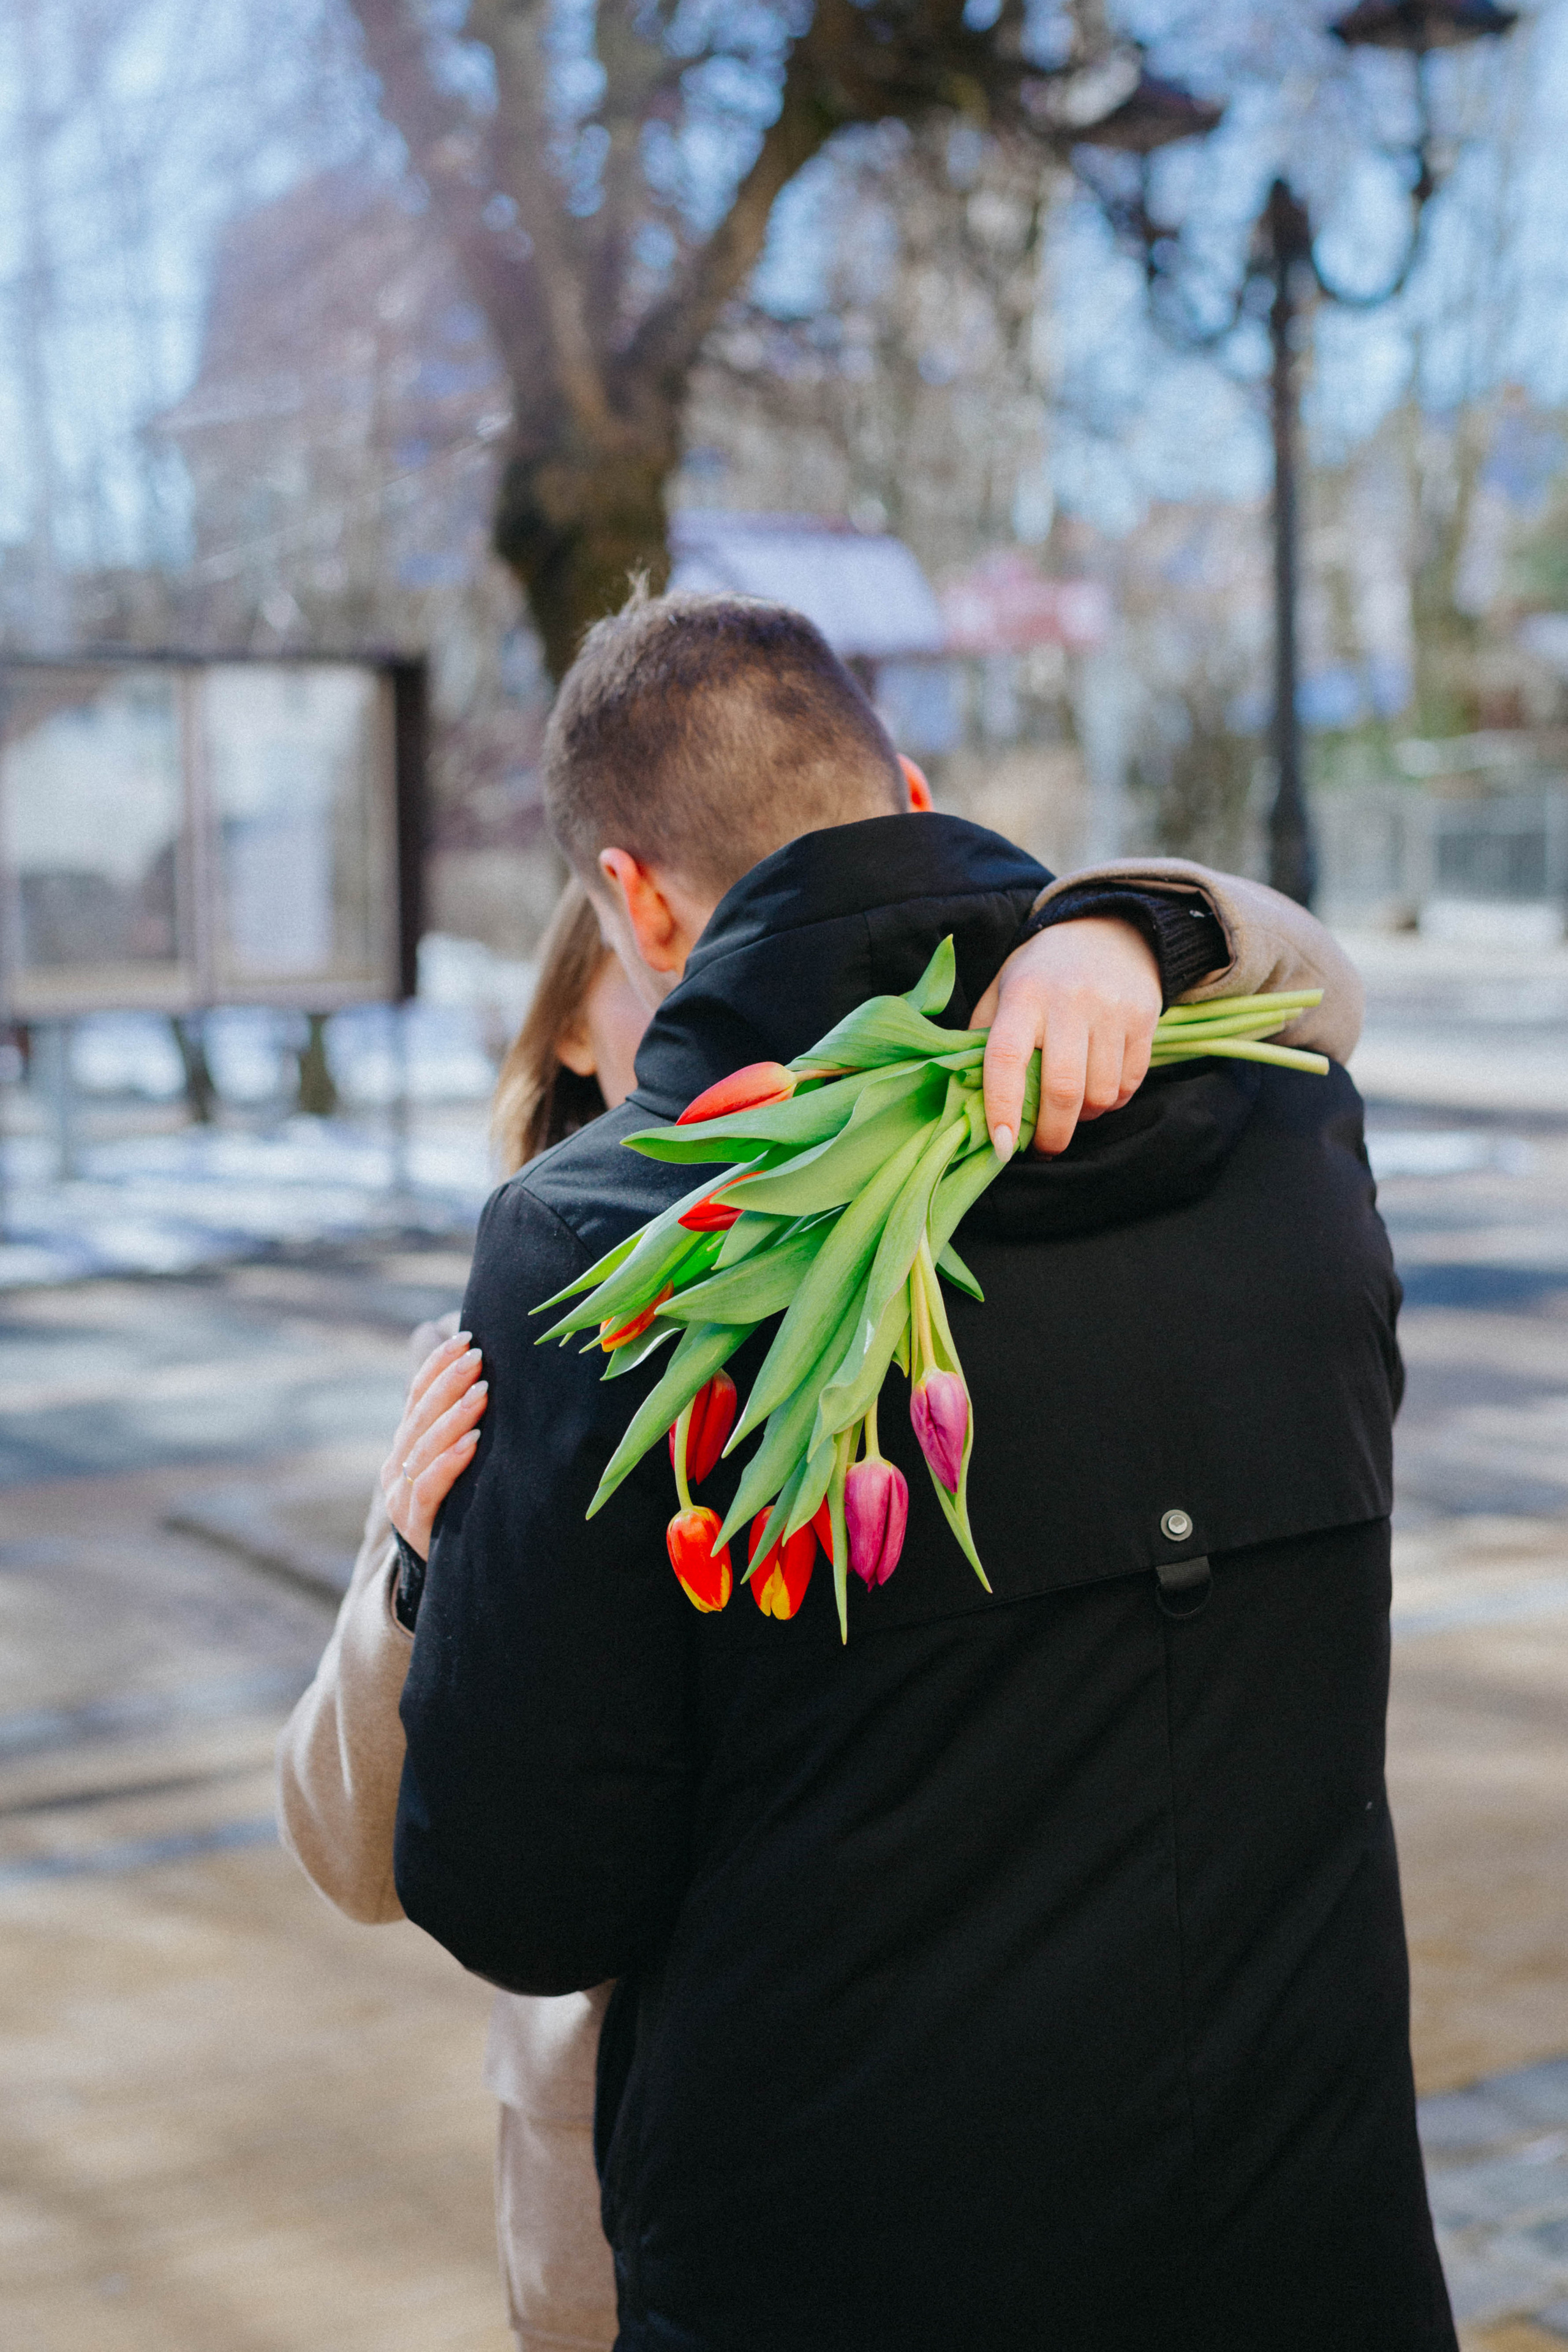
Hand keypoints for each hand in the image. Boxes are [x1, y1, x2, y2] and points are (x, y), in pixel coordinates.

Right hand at [380, 1329, 488, 1560]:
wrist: (448, 1577)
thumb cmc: (461, 1508)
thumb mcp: (459, 1466)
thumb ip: (465, 1429)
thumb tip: (499, 1380)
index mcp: (405, 1444)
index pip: (417, 1394)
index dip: (438, 1365)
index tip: (466, 1338)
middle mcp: (396, 1465)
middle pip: (420, 1415)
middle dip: (449, 1381)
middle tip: (477, 1355)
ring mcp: (400, 1495)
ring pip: (423, 1447)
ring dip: (453, 1417)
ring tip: (481, 1392)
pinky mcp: (415, 1524)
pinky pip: (428, 1487)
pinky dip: (450, 1462)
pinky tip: (473, 1443)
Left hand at [974, 916, 1161, 1159]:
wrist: (1110, 930)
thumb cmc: (1042, 971)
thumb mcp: (1003, 988)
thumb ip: (983, 1036)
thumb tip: (968, 1095)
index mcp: (1024, 994)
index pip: (1006, 1058)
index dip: (1001, 1107)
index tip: (1000, 1145)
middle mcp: (1070, 1001)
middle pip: (1062, 1088)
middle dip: (1051, 1134)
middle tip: (1041, 1148)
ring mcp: (1112, 1010)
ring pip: (1100, 1093)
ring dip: (1083, 1117)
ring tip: (1069, 1111)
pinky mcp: (1145, 1020)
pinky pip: (1129, 1084)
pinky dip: (1111, 1101)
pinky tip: (1097, 1092)